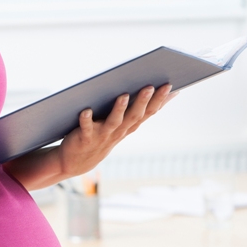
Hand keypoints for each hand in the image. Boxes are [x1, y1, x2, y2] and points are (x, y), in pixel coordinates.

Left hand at [55, 84, 177, 175]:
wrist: (76, 161)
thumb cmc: (101, 136)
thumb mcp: (120, 124)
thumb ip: (134, 108)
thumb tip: (152, 89)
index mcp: (128, 126)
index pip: (148, 113)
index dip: (159, 100)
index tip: (169, 85)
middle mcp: (118, 131)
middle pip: (133, 116)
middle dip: (143, 101)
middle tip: (150, 86)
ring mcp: (102, 135)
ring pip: (113, 122)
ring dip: (119, 109)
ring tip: (124, 95)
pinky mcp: (84, 138)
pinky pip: (85, 128)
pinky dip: (86, 119)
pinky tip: (86, 110)